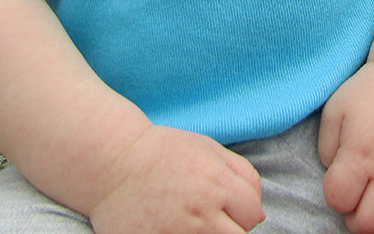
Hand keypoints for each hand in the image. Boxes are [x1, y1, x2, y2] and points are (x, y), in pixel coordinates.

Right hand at [89, 124, 264, 233]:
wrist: (114, 164)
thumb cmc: (165, 153)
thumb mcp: (210, 149)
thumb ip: (243, 175)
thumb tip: (259, 212)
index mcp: (217, 184)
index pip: (253, 214)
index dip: (246, 210)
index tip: (231, 206)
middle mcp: (201, 214)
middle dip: (234, 230)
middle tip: (215, 219)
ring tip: (195, 223)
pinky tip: (175, 228)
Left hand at [318, 63, 373, 233]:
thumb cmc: (368, 92)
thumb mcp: (335, 110)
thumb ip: (327, 150)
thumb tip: (336, 177)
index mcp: (360, 150)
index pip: (339, 198)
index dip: (334, 196)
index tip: (339, 181)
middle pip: (371, 223)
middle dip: (356, 220)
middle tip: (356, 201)